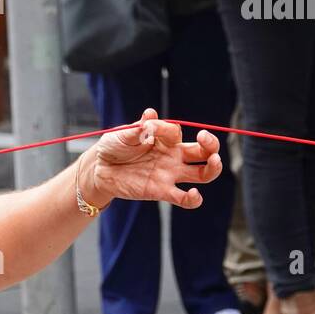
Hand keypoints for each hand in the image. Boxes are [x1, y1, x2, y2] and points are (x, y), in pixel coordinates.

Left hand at [79, 109, 222, 209]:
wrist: (100, 168)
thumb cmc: (113, 146)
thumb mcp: (123, 134)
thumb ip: (138, 127)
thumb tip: (150, 114)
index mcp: (164, 138)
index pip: (176, 132)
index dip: (168, 130)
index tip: (150, 128)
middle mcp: (173, 155)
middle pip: (202, 151)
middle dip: (211, 144)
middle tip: (205, 138)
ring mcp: (170, 174)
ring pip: (202, 173)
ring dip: (214, 167)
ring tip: (214, 161)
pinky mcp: (162, 191)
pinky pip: (184, 198)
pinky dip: (194, 199)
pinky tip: (194, 194)